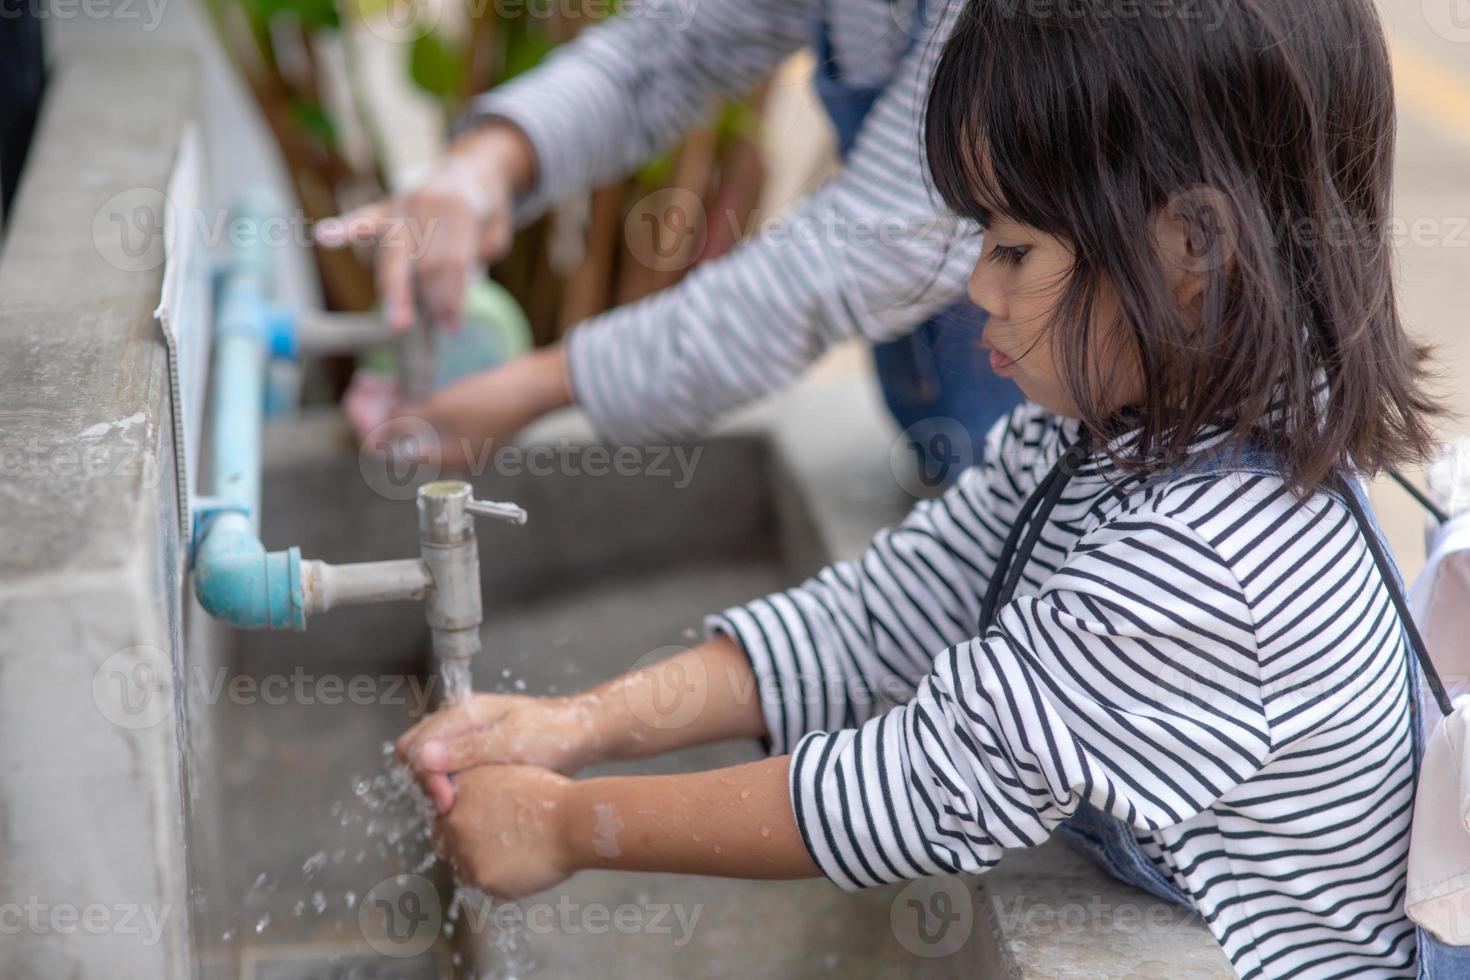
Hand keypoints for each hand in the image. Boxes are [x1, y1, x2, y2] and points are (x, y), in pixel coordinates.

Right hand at [315, 123, 534, 330]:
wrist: (468, 170)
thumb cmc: (482, 214)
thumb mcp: (495, 234)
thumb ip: (478, 259)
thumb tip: (451, 292)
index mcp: (460, 207)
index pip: (454, 262)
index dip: (453, 297)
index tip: (453, 326)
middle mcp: (428, 203)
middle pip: (424, 262)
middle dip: (430, 300)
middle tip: (436, 327)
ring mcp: (403, 205)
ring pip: (395, 255)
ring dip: (396, 292)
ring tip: (398, 322)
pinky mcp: (384, 208)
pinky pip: (363, 220)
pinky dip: (343, 228)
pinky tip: (324, 235)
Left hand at [363, 346, 572, 473]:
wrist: (536, 386)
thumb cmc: (493, 399)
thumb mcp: (442, 407)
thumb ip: (407, 418)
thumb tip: (380, 425)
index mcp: (447, 460)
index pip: (396, 454)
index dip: (370, 429)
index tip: (353, 406)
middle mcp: (454, 454)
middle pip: (404, 440)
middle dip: (379, 415)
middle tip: (359, 392)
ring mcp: (464, 438)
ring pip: (418, 425)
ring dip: (394, 406)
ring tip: (374, 384)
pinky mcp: (472, 420)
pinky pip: (434, 416)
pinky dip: (415, 403)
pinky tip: (399, 385)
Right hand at [398, 689, 605, 811]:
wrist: (585, 735)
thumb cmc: (554, 734)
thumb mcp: (511, 742)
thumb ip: (467, 749)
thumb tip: (422, 756)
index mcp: (464, 712)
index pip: (416, 744)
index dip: (424, 775)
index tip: (446, 801)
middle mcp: (461, 723)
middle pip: (417, 754)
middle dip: (426, 782)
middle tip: (449, 808)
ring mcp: (469, 738)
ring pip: (432, 765)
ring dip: (438, 787)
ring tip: (457, 810)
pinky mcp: (479, 755)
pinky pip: (452, 772)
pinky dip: (452, 788)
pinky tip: (467, 806)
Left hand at [436, 765, 575, 899]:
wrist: (572, 821)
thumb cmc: (550, 797)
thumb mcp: (506, 775)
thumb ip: (477, 789)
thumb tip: (465, 803)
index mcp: (460, 790)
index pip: (442, 813)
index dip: (459, 821)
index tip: (477, 827)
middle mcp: (454, 819)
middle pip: (445, 841)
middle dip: (466, 845)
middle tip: (496, 845)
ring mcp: (465, 851)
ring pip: (463, 867)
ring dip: (481, 865)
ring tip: (514, 856)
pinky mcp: (481, 877)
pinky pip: (482, 885)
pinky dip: (499, 881)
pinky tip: (521, 868)